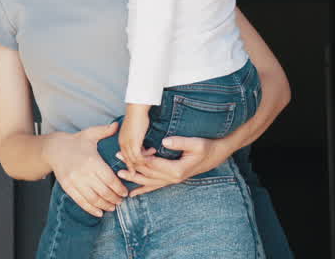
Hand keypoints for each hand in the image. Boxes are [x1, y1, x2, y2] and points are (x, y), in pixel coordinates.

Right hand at [42, 123, 127, 217]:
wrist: (54, 148)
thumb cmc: (75, 141)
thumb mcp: (90, 134)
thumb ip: (105, 131)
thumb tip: (117, 125)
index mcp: (92, 160)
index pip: (110, 179)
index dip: (120, 189)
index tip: (125, 193)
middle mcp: (84, 173)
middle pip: (104, 192)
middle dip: (115, 199)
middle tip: (121, 201)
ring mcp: (75, 181)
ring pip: (94, 199)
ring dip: (105, 205)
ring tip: (112, 207)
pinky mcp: (68, 187)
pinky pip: (81, 202)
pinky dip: (92, 210)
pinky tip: (99, 212)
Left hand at [115, 135, 233, 196]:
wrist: (217, 155)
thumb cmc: (207, 146)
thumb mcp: (195, 143)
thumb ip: (179, 142)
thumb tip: (164, 141)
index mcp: (177, 170)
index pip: (153, 165)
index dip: (138, 158)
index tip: (126, 151)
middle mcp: (173, 178)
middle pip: (148, 174)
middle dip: (132, 167)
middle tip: (117, 159)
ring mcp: (173, 181)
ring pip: (150, 182)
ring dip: (134, 178)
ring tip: (119, 174)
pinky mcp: (173, 180)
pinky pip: (156, 186)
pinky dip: (144, 189)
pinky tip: (133, 193)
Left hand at [117, 104, 150, 172]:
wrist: (136, 109)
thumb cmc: (138, 117)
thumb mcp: (135, 131)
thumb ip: (137, 139)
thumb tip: (142, 145)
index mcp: (122, 141)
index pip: (126, 157)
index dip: (133, 163)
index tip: (140, 167)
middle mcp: (122, 144)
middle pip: (129, 160)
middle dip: (138, 166)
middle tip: (149, 166)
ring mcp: (127, 144)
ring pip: (134, 160)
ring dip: (145, 159)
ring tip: (154, 154)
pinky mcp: (133, 143)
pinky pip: (139, 157)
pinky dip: (146, 157)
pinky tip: (153, 153)